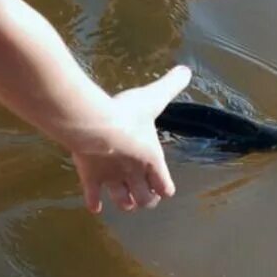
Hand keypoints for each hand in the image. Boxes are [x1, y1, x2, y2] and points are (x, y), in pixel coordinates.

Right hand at [71, 65, 191, 212]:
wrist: (95, 126)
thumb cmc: (127, 114)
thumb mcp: (153, 97)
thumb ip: (171, 84)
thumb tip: (186, 70)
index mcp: (152, 159)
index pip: (165, 185)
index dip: (165, 188)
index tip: (164, 190)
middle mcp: (134, 174)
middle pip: (145, 199)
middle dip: (146, 200)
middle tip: (146, 198)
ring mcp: (111, 178)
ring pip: (122, 200)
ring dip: (125, 203)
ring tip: (126, 203)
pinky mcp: (90, 177)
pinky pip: (92, 195)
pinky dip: (94, 202)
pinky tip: (95, 207)